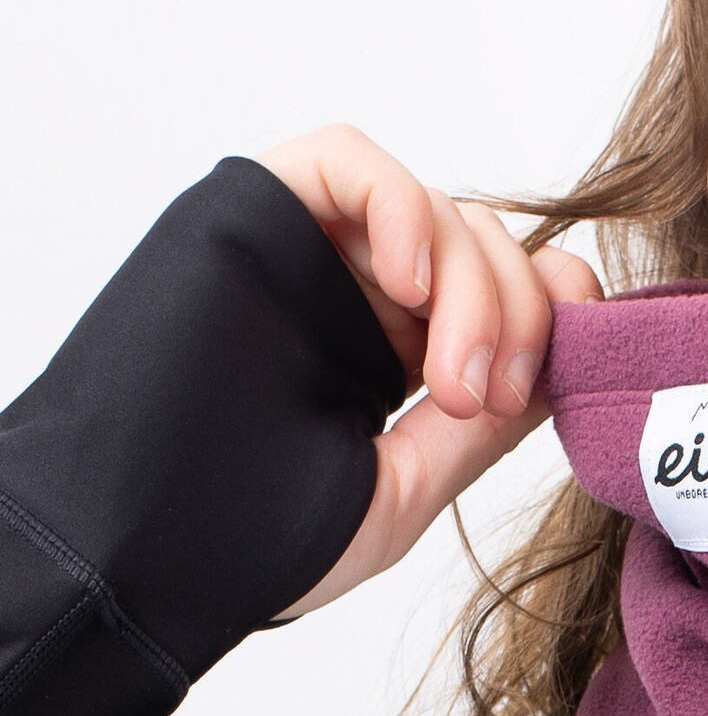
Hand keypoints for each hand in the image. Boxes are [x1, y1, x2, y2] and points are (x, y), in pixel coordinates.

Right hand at [253, 122, 604, 618]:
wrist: (135, 555)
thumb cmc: (255, 546)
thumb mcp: (404, 489)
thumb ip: (484, 423)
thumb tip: (565, 354)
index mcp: (392, 352)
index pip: (509, 284)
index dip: (556, 308)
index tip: (562, 375)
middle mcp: (355, 291)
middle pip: (485, 243)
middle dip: (520, 312)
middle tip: (489, 396)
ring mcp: (307, 246)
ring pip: (435, 206)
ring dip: (475, 285)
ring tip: (451, 382)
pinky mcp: (256, 208)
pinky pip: (350, 160)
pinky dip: (402, 207)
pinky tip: (409, 286)